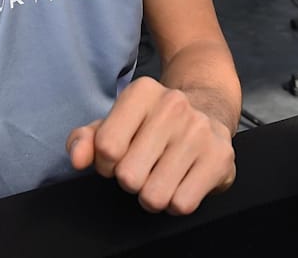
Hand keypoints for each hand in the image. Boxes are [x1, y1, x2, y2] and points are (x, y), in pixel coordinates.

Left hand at [66, 76, 235, 215]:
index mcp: (142, 92)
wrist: (209, 111)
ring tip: (162, 177)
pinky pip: (182, 204)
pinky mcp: (220, 156)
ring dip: (153, 196)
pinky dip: (176, 203)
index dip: (106, 164)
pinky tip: (182, 182)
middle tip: (145, 168)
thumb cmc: (153, 124)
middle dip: (132, 182)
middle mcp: (173, 106)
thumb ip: (86, 140)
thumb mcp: (116, 123)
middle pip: (129, 176)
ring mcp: (200, 131)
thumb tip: (77, 159)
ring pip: (154, 195)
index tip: (119, 158)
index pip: (106, 147)